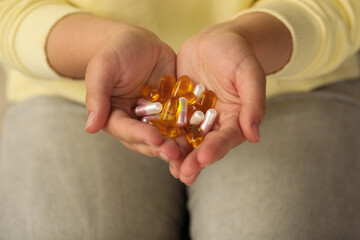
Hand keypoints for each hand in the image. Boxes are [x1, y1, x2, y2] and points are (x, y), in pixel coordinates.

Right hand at [47, 14, 185, 164]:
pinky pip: (183, 120)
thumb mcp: (103, 69)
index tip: (155, 139)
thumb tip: (90, 127)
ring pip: (167, 135)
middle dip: (162, 147)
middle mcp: (137, 122)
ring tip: (191, 150)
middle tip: (176, 153)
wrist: (139, 42)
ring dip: (179, 144)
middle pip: (148, 140)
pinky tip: (204, 132)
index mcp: (116, 117)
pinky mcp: (174, 110)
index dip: (140, 136)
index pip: (126, 130)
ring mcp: (157, 118)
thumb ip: (97, 96)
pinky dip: (193, 127)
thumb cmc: (115, 53)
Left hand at [175, 13, 291, 183]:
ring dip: (178, 154)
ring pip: (187, 139)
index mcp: (235, 118)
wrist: (215, 40)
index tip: (204, 158)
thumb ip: (253, 102)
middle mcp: (215, 123)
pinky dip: (163, 134)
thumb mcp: (248, 73)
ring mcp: (196, 117)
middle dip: (195, 160)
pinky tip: (152, 144)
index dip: (216, 148)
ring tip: (169, 169)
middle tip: (183, 173)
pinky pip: (170, 122)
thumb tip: (255, 136)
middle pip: (205, 144)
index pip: (227, 137)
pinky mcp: (180, 109)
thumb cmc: (237, 54)